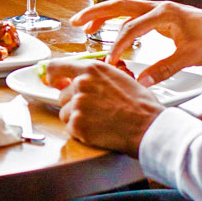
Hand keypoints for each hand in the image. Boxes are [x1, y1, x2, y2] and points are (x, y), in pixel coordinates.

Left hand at [43, 56, 163, 155]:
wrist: (148, 126)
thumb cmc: (141, 104)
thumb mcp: (118, 77)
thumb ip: (96, 77)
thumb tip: (79, 79)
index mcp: (91, 69)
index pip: (56, 67)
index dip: (52, 77)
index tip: (53, 82)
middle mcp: (81, 83)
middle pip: (62, 96)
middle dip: (74, 104)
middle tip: (95, 112)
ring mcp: (78, 104)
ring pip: (65, 113)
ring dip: (77, 119)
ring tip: (99, 122)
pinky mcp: (77, 124)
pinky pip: (70, 129)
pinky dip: (81, 133)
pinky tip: (99, 131)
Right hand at [72, 0, 201, 85]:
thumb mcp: (188, 57)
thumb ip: (163, 69)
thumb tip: (141, 81)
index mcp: (164, 13)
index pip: (131, 28)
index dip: (117, 45)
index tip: (109, 61)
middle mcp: (159, 7)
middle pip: (119, 6)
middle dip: (96, 14)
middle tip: (76, 22)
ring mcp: (161, 10)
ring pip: (125, 9)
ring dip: (105, 16)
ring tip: (86, 27)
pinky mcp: (164, 17)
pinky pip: (134, 16)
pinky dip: (119, 22)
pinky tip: (113, 31)